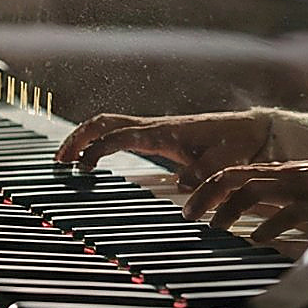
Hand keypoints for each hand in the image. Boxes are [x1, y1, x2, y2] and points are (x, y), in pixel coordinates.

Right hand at [56, 110, 272, 187]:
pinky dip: (96, 141)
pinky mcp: (153, 135)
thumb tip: (182, 184)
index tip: (83, 168)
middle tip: (59, 162)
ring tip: (65, 161)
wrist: (248, 130)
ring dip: (82, 138)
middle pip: (103, 122)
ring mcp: (151, 129)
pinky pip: (116, 132)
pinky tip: (90, 159)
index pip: (120, 135)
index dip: (98, 149)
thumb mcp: (225, 160)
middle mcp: (151, 127)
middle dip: (77, 138)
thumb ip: (205, 172)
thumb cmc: (236, 144)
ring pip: (106, 124)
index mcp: (163, 131)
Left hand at [184, 155, 307, 240]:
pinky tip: (257, 239)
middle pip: (233, 178)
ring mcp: (298, 188)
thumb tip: (250, 225)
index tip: (188, 204)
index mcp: (276, 174)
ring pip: (252, 190)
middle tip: (189, 216)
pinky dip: (269, 226)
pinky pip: (287, 213)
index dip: (205, 187)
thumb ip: (274, 202)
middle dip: (206, 194)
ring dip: (228, 209)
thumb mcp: (297, 192)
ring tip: (215, 227)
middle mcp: (282, 177)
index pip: (230, 174)